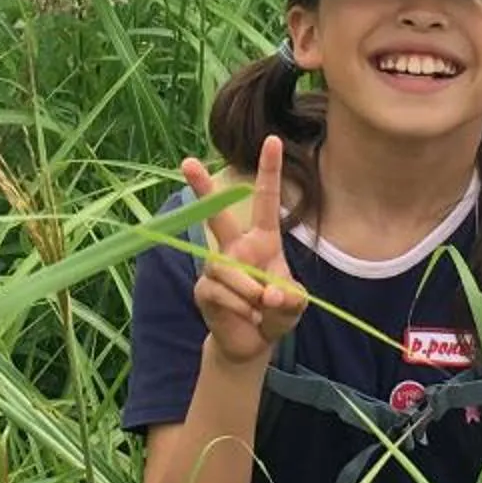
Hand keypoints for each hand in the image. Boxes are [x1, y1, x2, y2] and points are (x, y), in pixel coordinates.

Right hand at [182, 135, 304, 367]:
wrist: (252, 342)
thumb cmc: (275, 313)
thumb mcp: (295, 305)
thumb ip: (290, 298)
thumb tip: (267, 294)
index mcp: (262, 240)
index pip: (267, 200)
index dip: (269, 170)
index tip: (273, 139)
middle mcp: (235, 247)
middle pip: (216, 214)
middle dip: (201, 189)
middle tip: (187, 162)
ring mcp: (215, 267)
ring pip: (227, 268)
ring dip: (249, 291)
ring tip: (260, 309)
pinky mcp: (203, 288)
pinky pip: (219, 291)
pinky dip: (239, 307)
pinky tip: (247, 317)